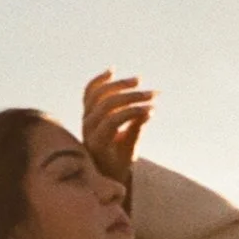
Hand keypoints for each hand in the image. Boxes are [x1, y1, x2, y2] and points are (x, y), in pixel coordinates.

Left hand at [81, 70, 153, 195]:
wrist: (101, 167)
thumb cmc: (118, 162)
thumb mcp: (130, 152)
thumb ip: (136, 132)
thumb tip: (148, 111)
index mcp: (96, 141)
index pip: (113, 120)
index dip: (132, 112)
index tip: (153, 108)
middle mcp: (87, 127)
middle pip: (107, 104)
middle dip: (132, 97)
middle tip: (153, 94)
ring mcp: (85, 116)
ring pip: (99, 93)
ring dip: (119, 84)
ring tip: (138, 80)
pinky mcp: (87, 110)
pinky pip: (90, 90)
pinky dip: (100, 80)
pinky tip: (112, 71)